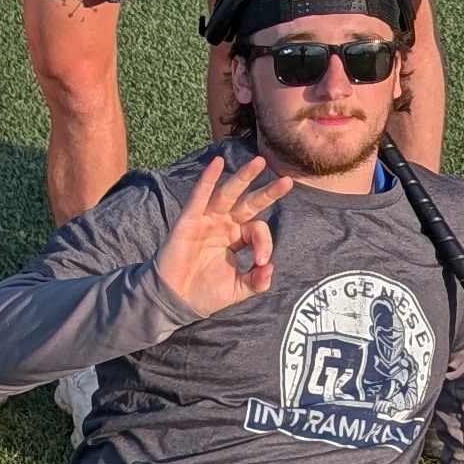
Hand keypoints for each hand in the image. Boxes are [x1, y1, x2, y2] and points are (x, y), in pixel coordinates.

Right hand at [148, 148, 295, 316]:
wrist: (176, 301)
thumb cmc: (205, 293)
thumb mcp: (238, 289)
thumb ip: (258, 282)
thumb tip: (271, 268)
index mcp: (236, 237)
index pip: (257, 229)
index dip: (264, 243)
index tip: (261, 262)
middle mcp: (224, 224)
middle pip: (249, 202)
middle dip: (267, 191)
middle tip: (287, 180)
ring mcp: (207, 220)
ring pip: (228, 194)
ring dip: (243, 177)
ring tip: (259, 162)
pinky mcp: (189, 220)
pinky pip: (199, 196)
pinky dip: (208, 179)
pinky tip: (217, 163)